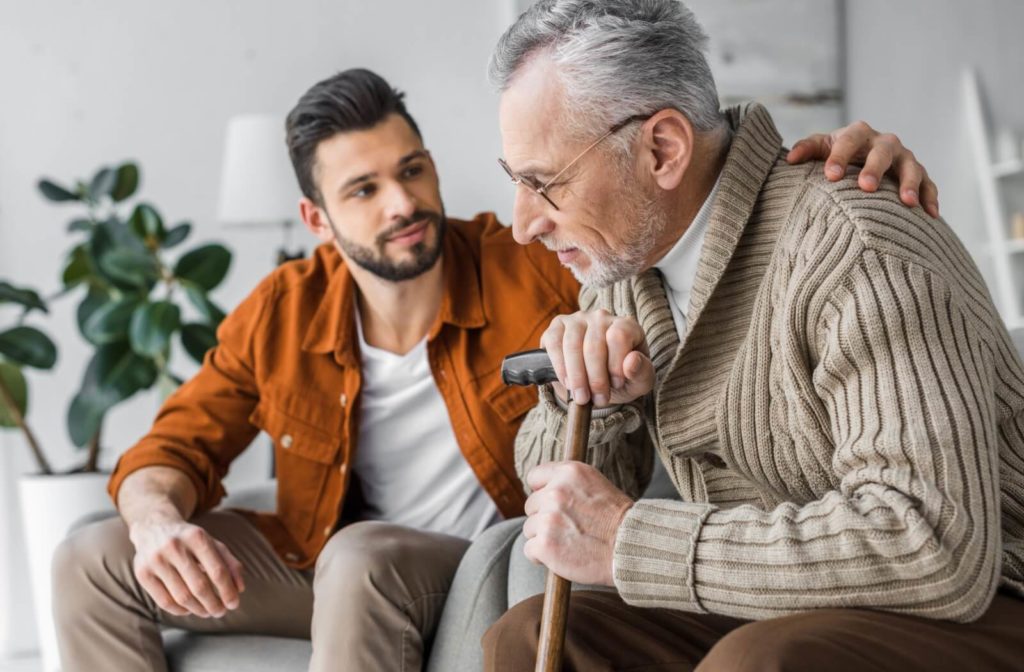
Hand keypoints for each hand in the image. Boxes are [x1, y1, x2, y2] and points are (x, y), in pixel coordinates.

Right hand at [129, 514, 244, 617]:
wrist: (154, 526)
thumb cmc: (190, 540)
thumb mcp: (212, 543)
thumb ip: (230, 563)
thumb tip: (240, 589)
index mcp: (196, 536)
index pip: (217, 571)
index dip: (228, 591)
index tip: (234, 604)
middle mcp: (174, 546)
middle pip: (199, 586)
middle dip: (214, 604)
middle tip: (220, 613)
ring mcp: (156, 559)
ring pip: (182, 597)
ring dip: (198, 610)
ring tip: (207, 612)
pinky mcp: (142, 572)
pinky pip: (164, 601)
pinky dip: (179, 610)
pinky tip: (189, 610)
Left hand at [522, 461, 632, 585]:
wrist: (631, 548)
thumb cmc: (618, 520)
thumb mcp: (596, 485)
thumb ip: (568, 484)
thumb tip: (543, 490)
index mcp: (569, 472)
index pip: (534, 477)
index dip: (542, 492)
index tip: (551, 504)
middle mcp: (556, 492)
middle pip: (531, 505)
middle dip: (544, 518)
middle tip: (568, 528)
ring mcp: (548, 518)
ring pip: (529, 529)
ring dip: (544, 538)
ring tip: (569, 543)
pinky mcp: (544, 544)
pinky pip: (529, 550)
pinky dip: (542, 557)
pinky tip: (562, 556)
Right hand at [540, 309, 654, 406]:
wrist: (597, 383)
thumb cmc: (622, 379)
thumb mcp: (639, 382)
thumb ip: (642, 372)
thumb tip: (632, 361)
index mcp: (626, 325)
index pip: (619, 336)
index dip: (616, 365)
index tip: (616, 385)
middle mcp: (601, 317)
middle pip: (593, 345)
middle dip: (595, 378)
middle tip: (598, 400)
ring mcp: (577, 319)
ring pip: (572, 345)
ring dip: (577, 376)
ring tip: (581, 397)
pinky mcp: (557, 326)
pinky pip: (554, 344)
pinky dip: (560, 368)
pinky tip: (567, 383)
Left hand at [787, 120, 939, 217]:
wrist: (861, 159)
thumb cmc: (836, 155)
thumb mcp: (820, 148)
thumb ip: (806, 149)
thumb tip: (790, 160)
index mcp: (858, 134)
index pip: (849, 140)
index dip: (840, 156)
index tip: (830, 176)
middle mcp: (884, 142)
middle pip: (883, 152)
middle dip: (875, 168)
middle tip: (867, 187)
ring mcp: (904, 158)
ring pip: (911, 167)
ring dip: (910, 183)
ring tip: (906, 203)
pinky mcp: (918, 174)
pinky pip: (928, 184)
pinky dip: (930, 197)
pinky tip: (930, 215)